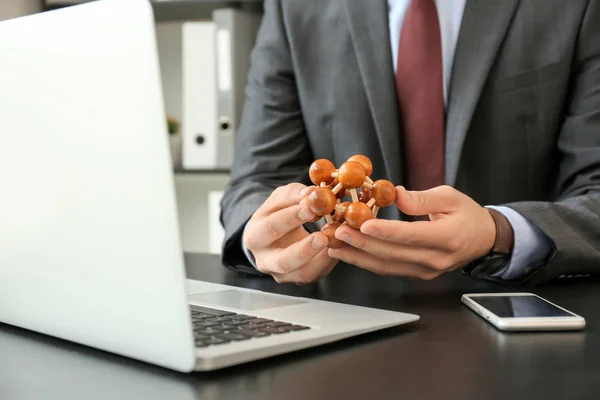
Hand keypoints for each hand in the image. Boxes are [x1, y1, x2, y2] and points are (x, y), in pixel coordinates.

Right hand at [243, 183, 338, 283]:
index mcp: (255, 236)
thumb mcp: (281, 199)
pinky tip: (336, 248)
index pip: (271, 228)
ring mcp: (281, 274)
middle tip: (322, 237)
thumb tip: (311, 193)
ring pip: (302, 274)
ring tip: (334, 241)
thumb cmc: (277, 213)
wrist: (273, 236)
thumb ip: (294, 194)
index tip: (311, 207)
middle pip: (283, 261)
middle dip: (304, 250)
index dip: (291, 218)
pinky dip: (328, 262)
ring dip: (322, 259)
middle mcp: (265, 260)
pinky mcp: (298, 279)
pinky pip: (315, 275)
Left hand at [327, 185, 495, 279]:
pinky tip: (348, 252)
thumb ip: (421, 198)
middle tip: (338, 231)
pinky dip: (366, 261)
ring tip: (335, 244)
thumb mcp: (451, 196)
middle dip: (362, 243)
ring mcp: (426, 271)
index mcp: (448, 237)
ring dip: (358, 256)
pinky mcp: (417, 274)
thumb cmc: (468, 214)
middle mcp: (436, 260)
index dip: (386, 231)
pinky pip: (388, 269)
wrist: (485, 240)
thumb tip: (393, 194)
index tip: (363, 223)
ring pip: (386, 266)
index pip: (411, 235)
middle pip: (393, 253)